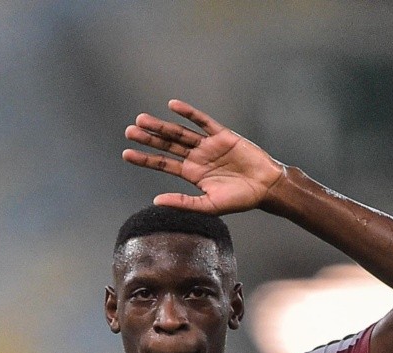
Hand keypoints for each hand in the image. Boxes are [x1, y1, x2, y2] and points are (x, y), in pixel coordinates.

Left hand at [122, 99, 284, 213]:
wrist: (266, 187)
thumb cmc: (241, 199)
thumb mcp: (209, 206)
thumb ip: (183, 203)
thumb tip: (156, 200)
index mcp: (193, 174)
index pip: (164, 164)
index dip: (146, 159)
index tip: (126, 154)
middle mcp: (198, 157)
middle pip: (168, 145)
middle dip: (149, 138)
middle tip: (129, 131)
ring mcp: (209, 145)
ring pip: (180, 133)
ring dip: (162, 126)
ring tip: (143, 120)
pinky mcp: (222, 135)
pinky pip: (202, 121)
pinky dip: (189, 113)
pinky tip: (173, 106)